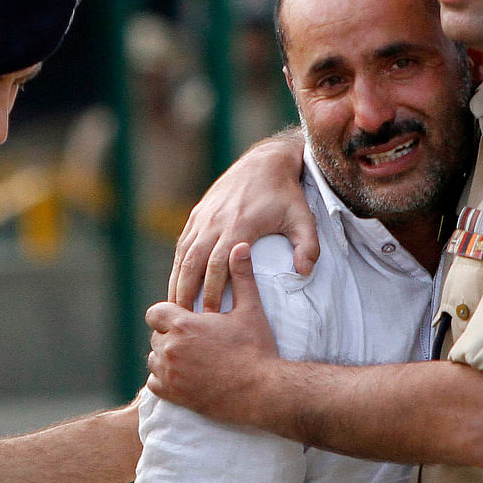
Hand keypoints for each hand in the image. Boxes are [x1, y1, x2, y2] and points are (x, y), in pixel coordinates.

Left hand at [147, 243, 278, 422]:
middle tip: (194, 341)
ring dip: (166, 358)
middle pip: (156, 336)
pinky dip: (164, 380)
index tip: (184, 320)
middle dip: (170, 336)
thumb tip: (240, 246)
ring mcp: (170, 373)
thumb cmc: (256, 349)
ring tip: (190, 358)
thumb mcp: (250, 310)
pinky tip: (183, 377)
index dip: (168, 315)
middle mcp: (170, 348)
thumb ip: (241, 276)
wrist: (262, 391)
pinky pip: (154, 383)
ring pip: (154, 359)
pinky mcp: (173, 395)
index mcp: (183, 324)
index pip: (155, 313)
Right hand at [168, 130, 315, 309]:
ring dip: (176, 282)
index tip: (212, 316)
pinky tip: (176, 285)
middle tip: (184, 320)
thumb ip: (307, 247)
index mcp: (239, 225)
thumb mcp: (304, 218)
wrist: (265, 162)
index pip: (219, 265)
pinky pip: (182, 245)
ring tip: (174, 308)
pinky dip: (177, 267)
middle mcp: (216, 222)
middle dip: (186, 293)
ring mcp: (203, 217)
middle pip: (193, 263)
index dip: (213, 292)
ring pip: (183, 255)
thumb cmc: (286, 195)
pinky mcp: (197, 215)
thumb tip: (304, 274)